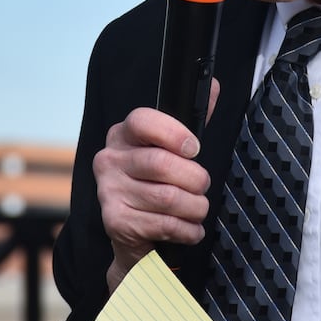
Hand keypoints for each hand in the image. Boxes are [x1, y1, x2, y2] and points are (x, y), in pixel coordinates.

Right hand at [93, 81, 219, 290]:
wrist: (134, 234)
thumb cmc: (157, 183)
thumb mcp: (171, 149)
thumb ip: (191, 119)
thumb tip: (212, 85)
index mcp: (122, 134)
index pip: (142, 120)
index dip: (173, 133)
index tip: (194, 148)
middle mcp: (109, 159)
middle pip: (161, 163)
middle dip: (195, 178)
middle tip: (203, 185)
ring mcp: (108, 191)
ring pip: (167, 197)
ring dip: (195, 207)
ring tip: (199, 209)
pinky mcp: (115, 221)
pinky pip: (164, 224)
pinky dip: (187, 229)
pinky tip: (191, 229)